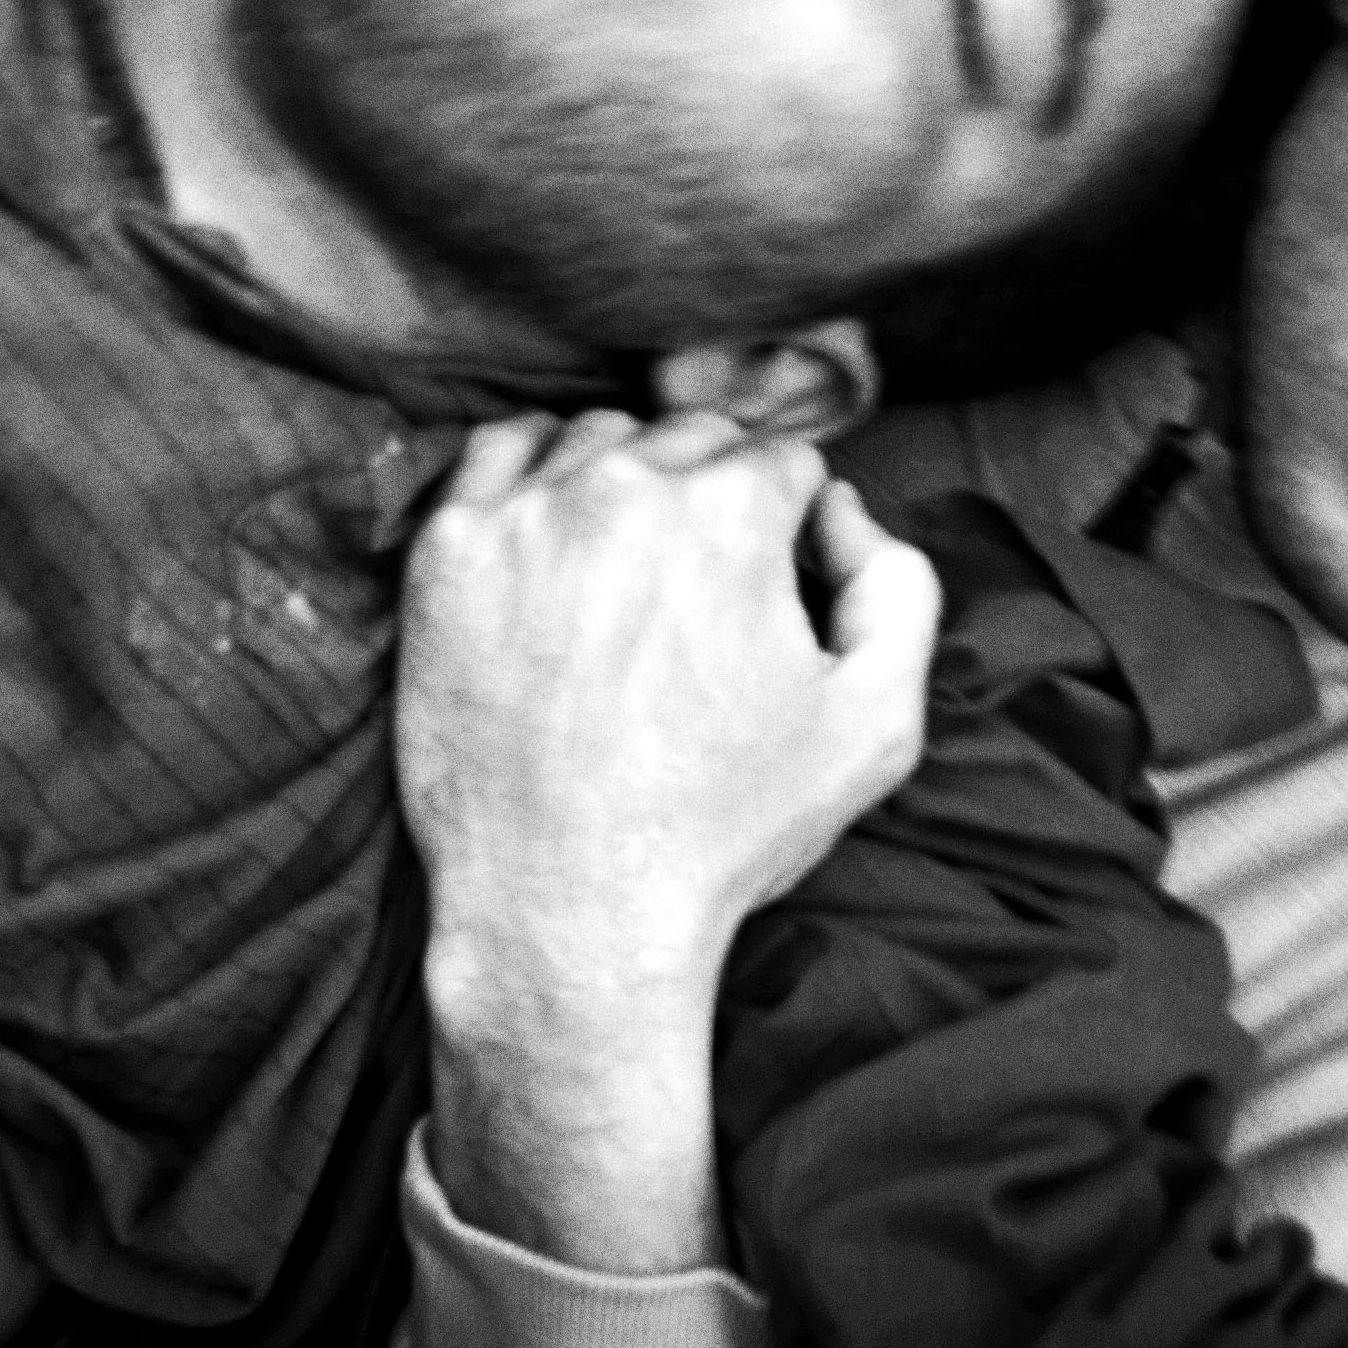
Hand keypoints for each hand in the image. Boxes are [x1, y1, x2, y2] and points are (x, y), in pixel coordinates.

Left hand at [398, 416, 940, 1273]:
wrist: (570, 909)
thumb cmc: (725, 830)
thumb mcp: (878, 725)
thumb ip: (899, 587)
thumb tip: (840, 508)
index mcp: (731, 512)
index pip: (783, 462)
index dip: (791, 527)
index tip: (772, 588)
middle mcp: (625, 487)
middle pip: (694, 440)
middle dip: (715, 496)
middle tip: (705, 592)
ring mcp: (525, 512)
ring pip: (601, 438)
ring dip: (629, 480)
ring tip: (632, 574)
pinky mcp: (449, 548)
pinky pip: (499, 453)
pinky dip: (537, 474)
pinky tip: (557, 533)